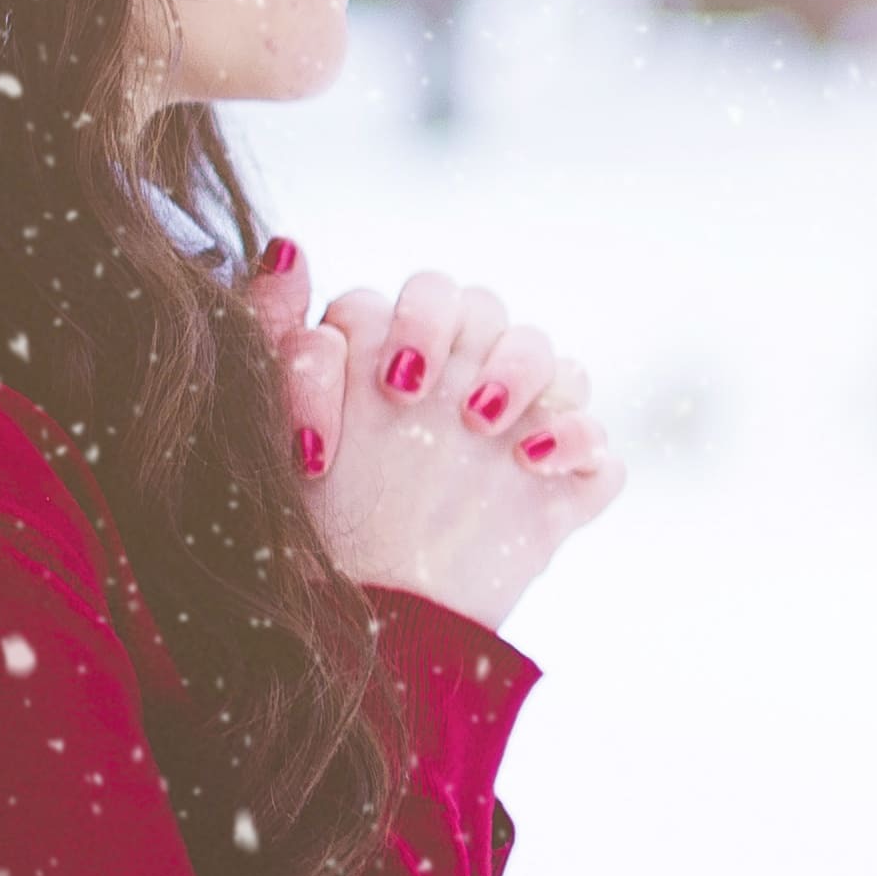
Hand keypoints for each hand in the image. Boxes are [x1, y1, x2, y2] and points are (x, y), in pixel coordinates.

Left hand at [246, 247, 622, 637]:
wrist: (360, 631)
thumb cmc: (308, 530)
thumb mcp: (272, 428)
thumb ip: (276, 334)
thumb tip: (288, 244)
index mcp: (399, 359)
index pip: (422, 295)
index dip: (406, 323)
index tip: (386, 384)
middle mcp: (461, 387)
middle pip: (492, 309)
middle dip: (470, 340)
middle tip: (423, 398)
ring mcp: (518, 438)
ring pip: (558, 358)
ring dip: (528, 373)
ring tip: (483, 428)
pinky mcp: (560, 495)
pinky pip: (604, 450)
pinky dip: (581, 444)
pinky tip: (531, 467)